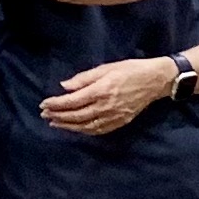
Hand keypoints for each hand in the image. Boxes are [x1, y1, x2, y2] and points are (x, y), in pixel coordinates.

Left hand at [39, 56, 177, 136]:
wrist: (155, 80)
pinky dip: (84, 131)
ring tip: (55, 123)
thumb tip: (64, 86)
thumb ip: (83, 79)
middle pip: (76, 116)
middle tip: (44, 115)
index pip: (72, 101)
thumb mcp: (105, 68)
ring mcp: (113, 116)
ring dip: (68, 126)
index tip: (43, 104)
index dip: (56, 104)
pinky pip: (98, 130)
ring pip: (85, 126)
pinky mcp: (120, 122)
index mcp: (101, 90)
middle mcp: (105, 106)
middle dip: (58, 116)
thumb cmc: (130, 69)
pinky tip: (75, 128)